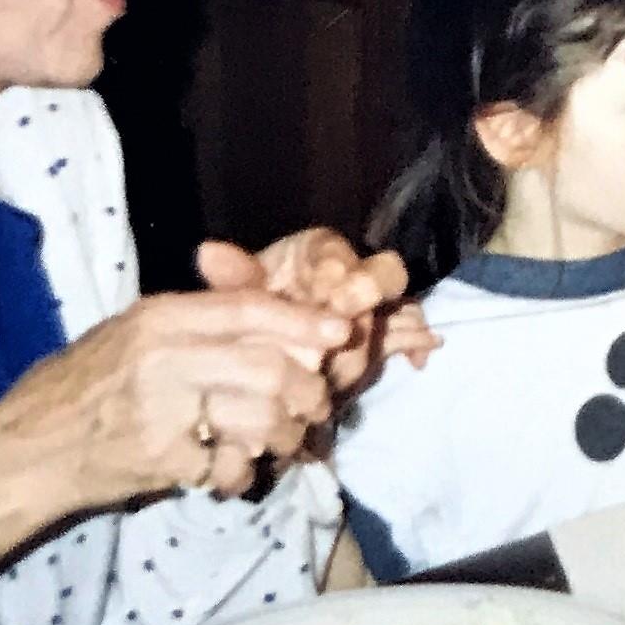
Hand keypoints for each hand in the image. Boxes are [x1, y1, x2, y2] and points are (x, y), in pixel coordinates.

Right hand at [0, 287, 353, 504]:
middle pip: (268, 366)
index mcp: (159, 317)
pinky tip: (232, 473)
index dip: (303, 320)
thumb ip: (198, 324)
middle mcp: (163, 356)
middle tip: (315, 407)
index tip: (342, 331)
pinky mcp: (160, 459)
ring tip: (282, 443)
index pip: (248, 309)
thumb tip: (282, 325)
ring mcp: (162, 410)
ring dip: (283, 436)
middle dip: (306, 390)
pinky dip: (242, 474)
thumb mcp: (132, 334)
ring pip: (258, 418)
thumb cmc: (83, 386)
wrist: (28, 448)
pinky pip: (229, 465)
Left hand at [201, 232, 436, 394]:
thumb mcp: (238, 295)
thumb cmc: (252, 309)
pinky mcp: (380, 336)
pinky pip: (408, 333)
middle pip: (382, 277)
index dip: (340, 272)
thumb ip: (234, 278)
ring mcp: (371, 307)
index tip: (331, 294)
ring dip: (379, 339)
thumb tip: (207, 252)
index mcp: (319, 254)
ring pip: (395, 309)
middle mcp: (352, 274)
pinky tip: (417, 360)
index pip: (339, 254)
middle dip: (368, 303)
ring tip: (347, 372)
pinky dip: (415, 343)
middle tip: (345, 332)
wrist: (260, 345)